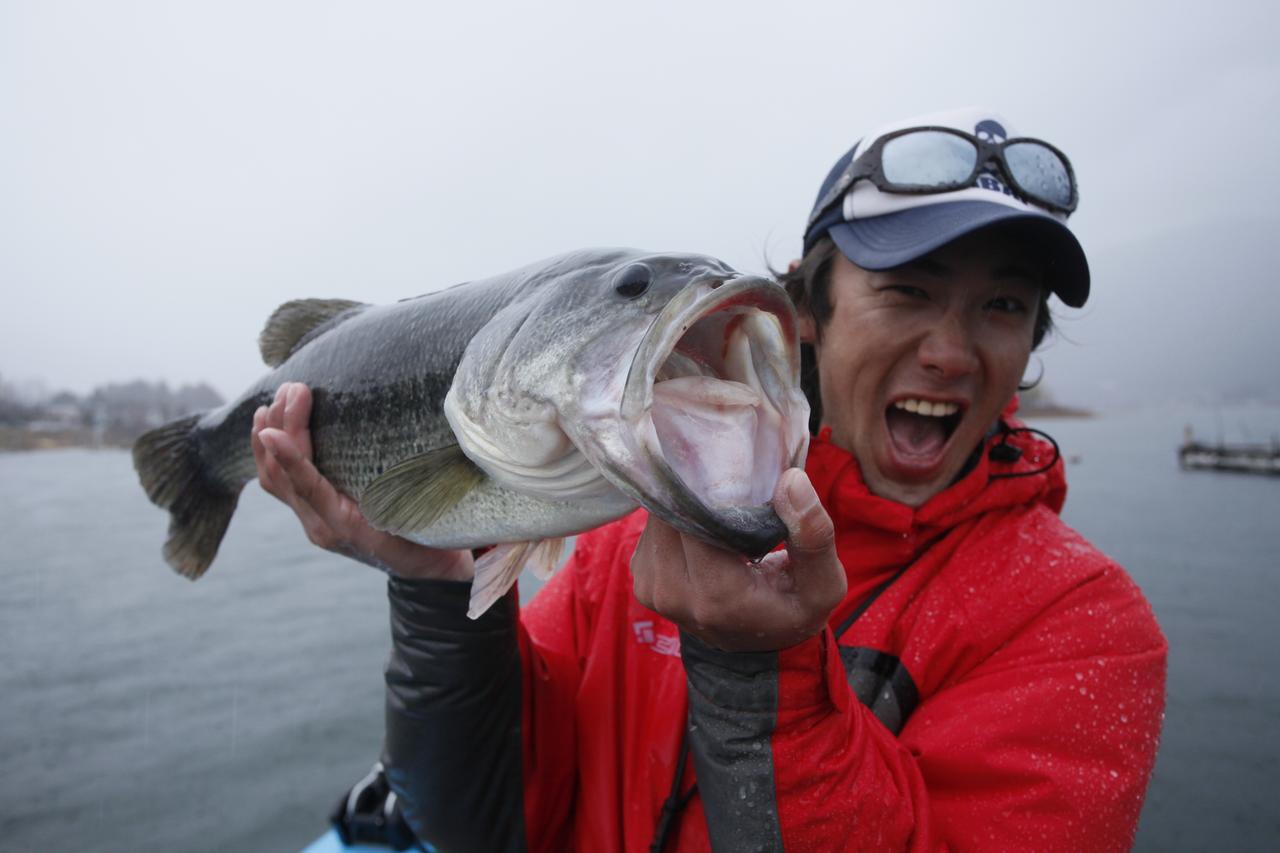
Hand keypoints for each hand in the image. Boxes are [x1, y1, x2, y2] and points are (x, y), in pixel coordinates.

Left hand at [251, 382, 474, 580]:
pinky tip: (267, 424)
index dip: (290, 459)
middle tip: (293, 389)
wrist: (426, 573)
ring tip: (274, 400)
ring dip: (268, 437)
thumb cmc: (436, 546)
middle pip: (283, 477)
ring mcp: (314, 520)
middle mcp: (323, 526)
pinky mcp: (312, 513)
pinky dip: (269, 452)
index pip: (310, 489)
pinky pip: (279, 482)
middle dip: (281, 428)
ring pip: (273, 479)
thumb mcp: (436, 533)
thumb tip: (456, 485)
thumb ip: (432, 511)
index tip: (274, 430)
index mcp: (349, 528)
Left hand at [630, 468, 845, 651]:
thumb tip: (792, 479)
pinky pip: (651, 532)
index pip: (692, 517)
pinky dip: (674, 520)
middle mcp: (674, 595)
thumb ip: (814, 534)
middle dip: (694, 490)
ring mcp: (653, 590)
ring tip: (718, 503)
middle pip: (670, 515)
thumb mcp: (823, 583)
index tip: (731, 466)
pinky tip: (702, 524)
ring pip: (656, 520)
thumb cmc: (794, 609)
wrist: (761, 646)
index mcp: (717, 594)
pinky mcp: (643, 582)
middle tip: (727, 476)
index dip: (706, 485)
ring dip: (683, 504)